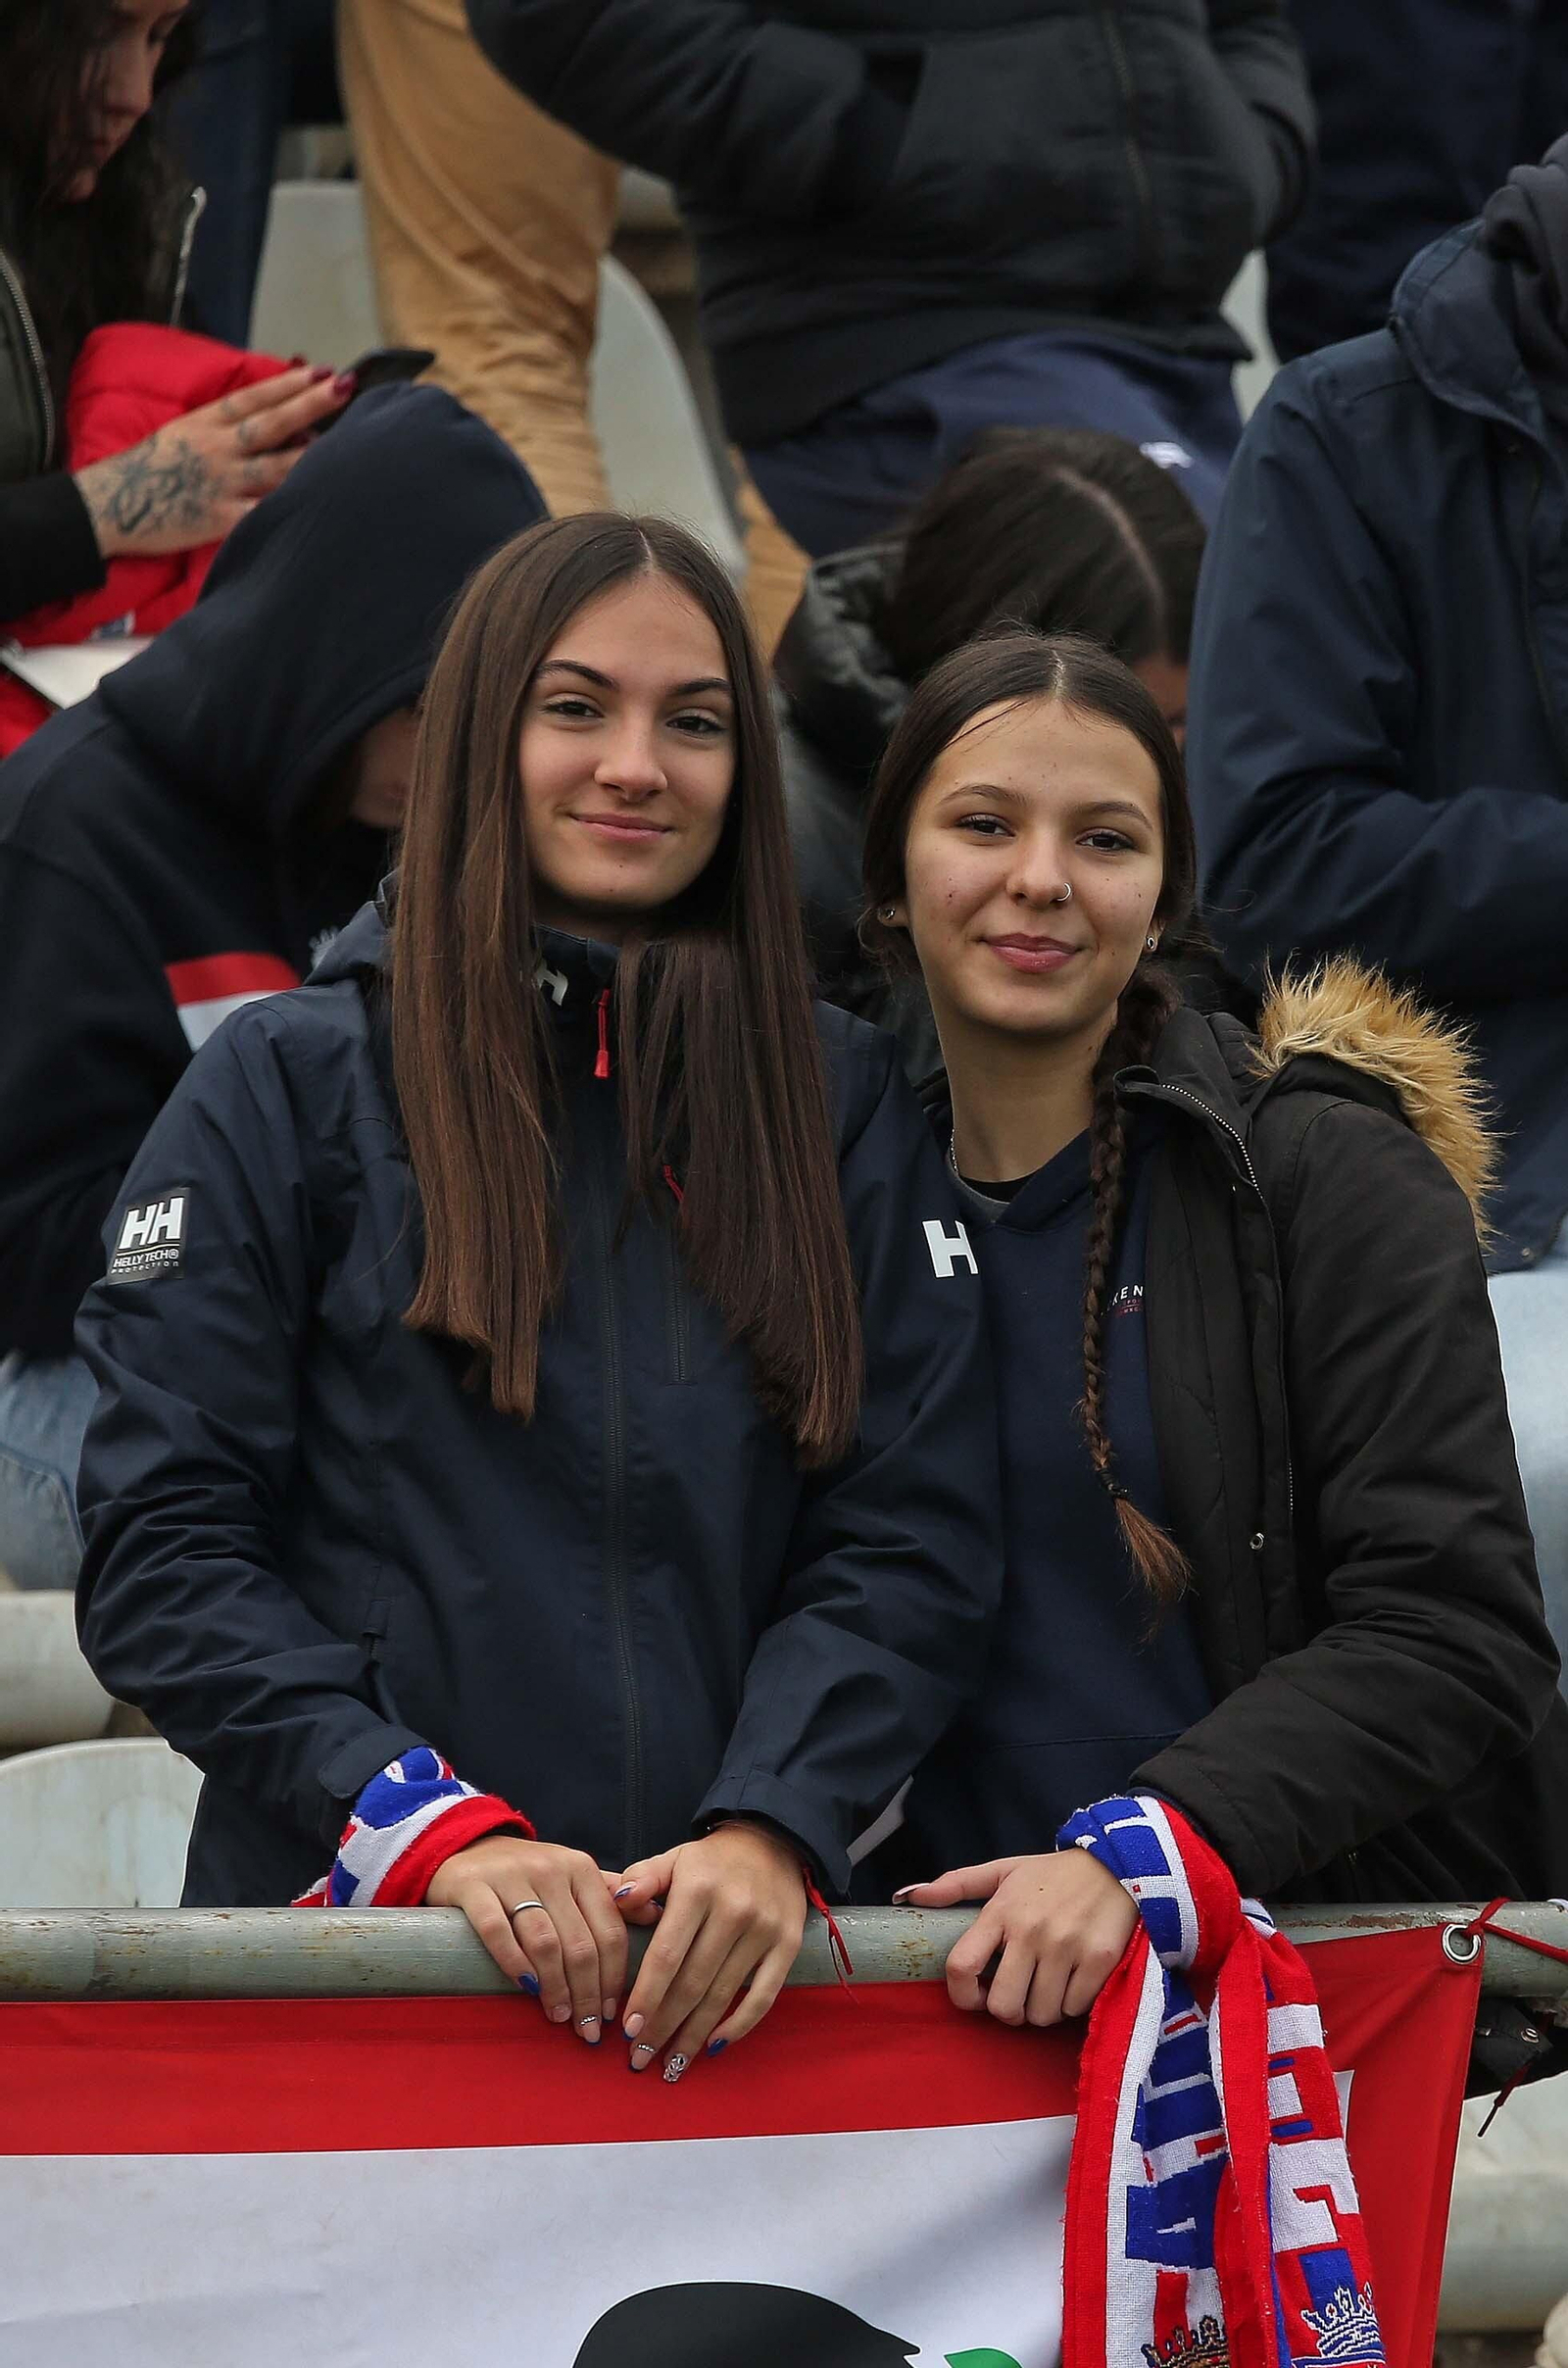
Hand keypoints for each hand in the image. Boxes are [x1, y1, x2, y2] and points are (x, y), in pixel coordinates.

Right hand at [74, 363, 353, 559]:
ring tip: (350, 442)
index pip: (254, 399)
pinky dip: (290, 507)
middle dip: (310, 405)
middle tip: (344, 387)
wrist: (111, 505)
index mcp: (206, 424)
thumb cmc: (148, 471)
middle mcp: (218, 449)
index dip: (288, 384)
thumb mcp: (180, 434)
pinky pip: (263, 513)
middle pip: (272, 424)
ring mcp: (221, 483)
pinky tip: (319, 501)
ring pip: (276, 467)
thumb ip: (220, 426)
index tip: (319, 371)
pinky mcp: (221, 518)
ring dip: (312, 454)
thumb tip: (269, 418)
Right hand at [426, 1835, 627, 2043]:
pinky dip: (515, 1964)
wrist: (469, 1849)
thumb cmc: (529, 1874)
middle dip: (588, 1993)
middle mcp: (551, 1869)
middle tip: (587, 2028)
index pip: (609, 1929)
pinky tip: (528, 1990)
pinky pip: (498, 1932)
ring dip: (557, 1988)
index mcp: (581, 1868)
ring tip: (560, 2016)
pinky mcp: (474, 1888)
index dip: (614, 1977)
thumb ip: (610, 1895)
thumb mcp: (572, 1876)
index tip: (612, 2013)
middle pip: (580, 1943)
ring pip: (545, 1942)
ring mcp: (511, 1877)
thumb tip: (655, 1917)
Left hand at [611, 1821, 807, 2080]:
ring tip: (670, 2065)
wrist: (774, 1840)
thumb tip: (616, 1900)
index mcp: (698, 1889)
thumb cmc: (712, 1860)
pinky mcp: (788, 1945)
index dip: (647, 1995)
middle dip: (663, 2025)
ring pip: (722, 1995)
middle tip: (640, 2058)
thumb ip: (642, 1878)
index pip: (667, 1953)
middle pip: (692, 1982)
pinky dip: (740, 2025)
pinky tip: (715, 2046)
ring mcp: (764, 1931)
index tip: (628, 2029)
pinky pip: (763, 1996)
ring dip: (694, 2035)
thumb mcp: (673, 1859)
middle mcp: (733, 1911)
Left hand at [897, 1851, 1138, 2027]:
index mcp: (1001, 1911)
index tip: (974, 1997)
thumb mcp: (1004, 1870)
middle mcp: (1031, 1931)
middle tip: (1018, 1995)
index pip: (961, 1965)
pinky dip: (1071, 2004)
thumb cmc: (1053, 1874)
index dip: (961, 1995)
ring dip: (1041, 2009)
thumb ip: (957, 1884)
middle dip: (1008, 2010)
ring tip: (1047, 1986)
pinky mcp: (1099, 1961)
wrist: (1117, 1864)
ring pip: (1040, 2014)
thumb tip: (908, 1897)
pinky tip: (1073, 1981)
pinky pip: (1073, 2008)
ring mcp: (1066, 1947)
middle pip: (1003, 2005)